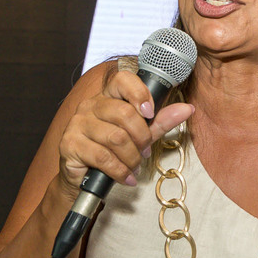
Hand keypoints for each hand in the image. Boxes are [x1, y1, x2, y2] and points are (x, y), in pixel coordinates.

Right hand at [57, 67, 193, 196]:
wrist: (84, 178)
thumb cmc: (114, 152)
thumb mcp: (142, 134)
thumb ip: (161, 120)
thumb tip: (188, 109)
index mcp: (107, 97)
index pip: (122, 80)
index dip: (139, 94)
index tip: (150, 112)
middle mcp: (90, 106)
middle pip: (124, 114)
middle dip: (142, 137)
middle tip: (145, 151)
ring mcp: (77, 124)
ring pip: (116, 138)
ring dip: (132, 157)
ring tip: (134, 166)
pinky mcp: (70, 144)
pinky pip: (103, 157)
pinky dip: (121, 171)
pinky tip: (127, 177)